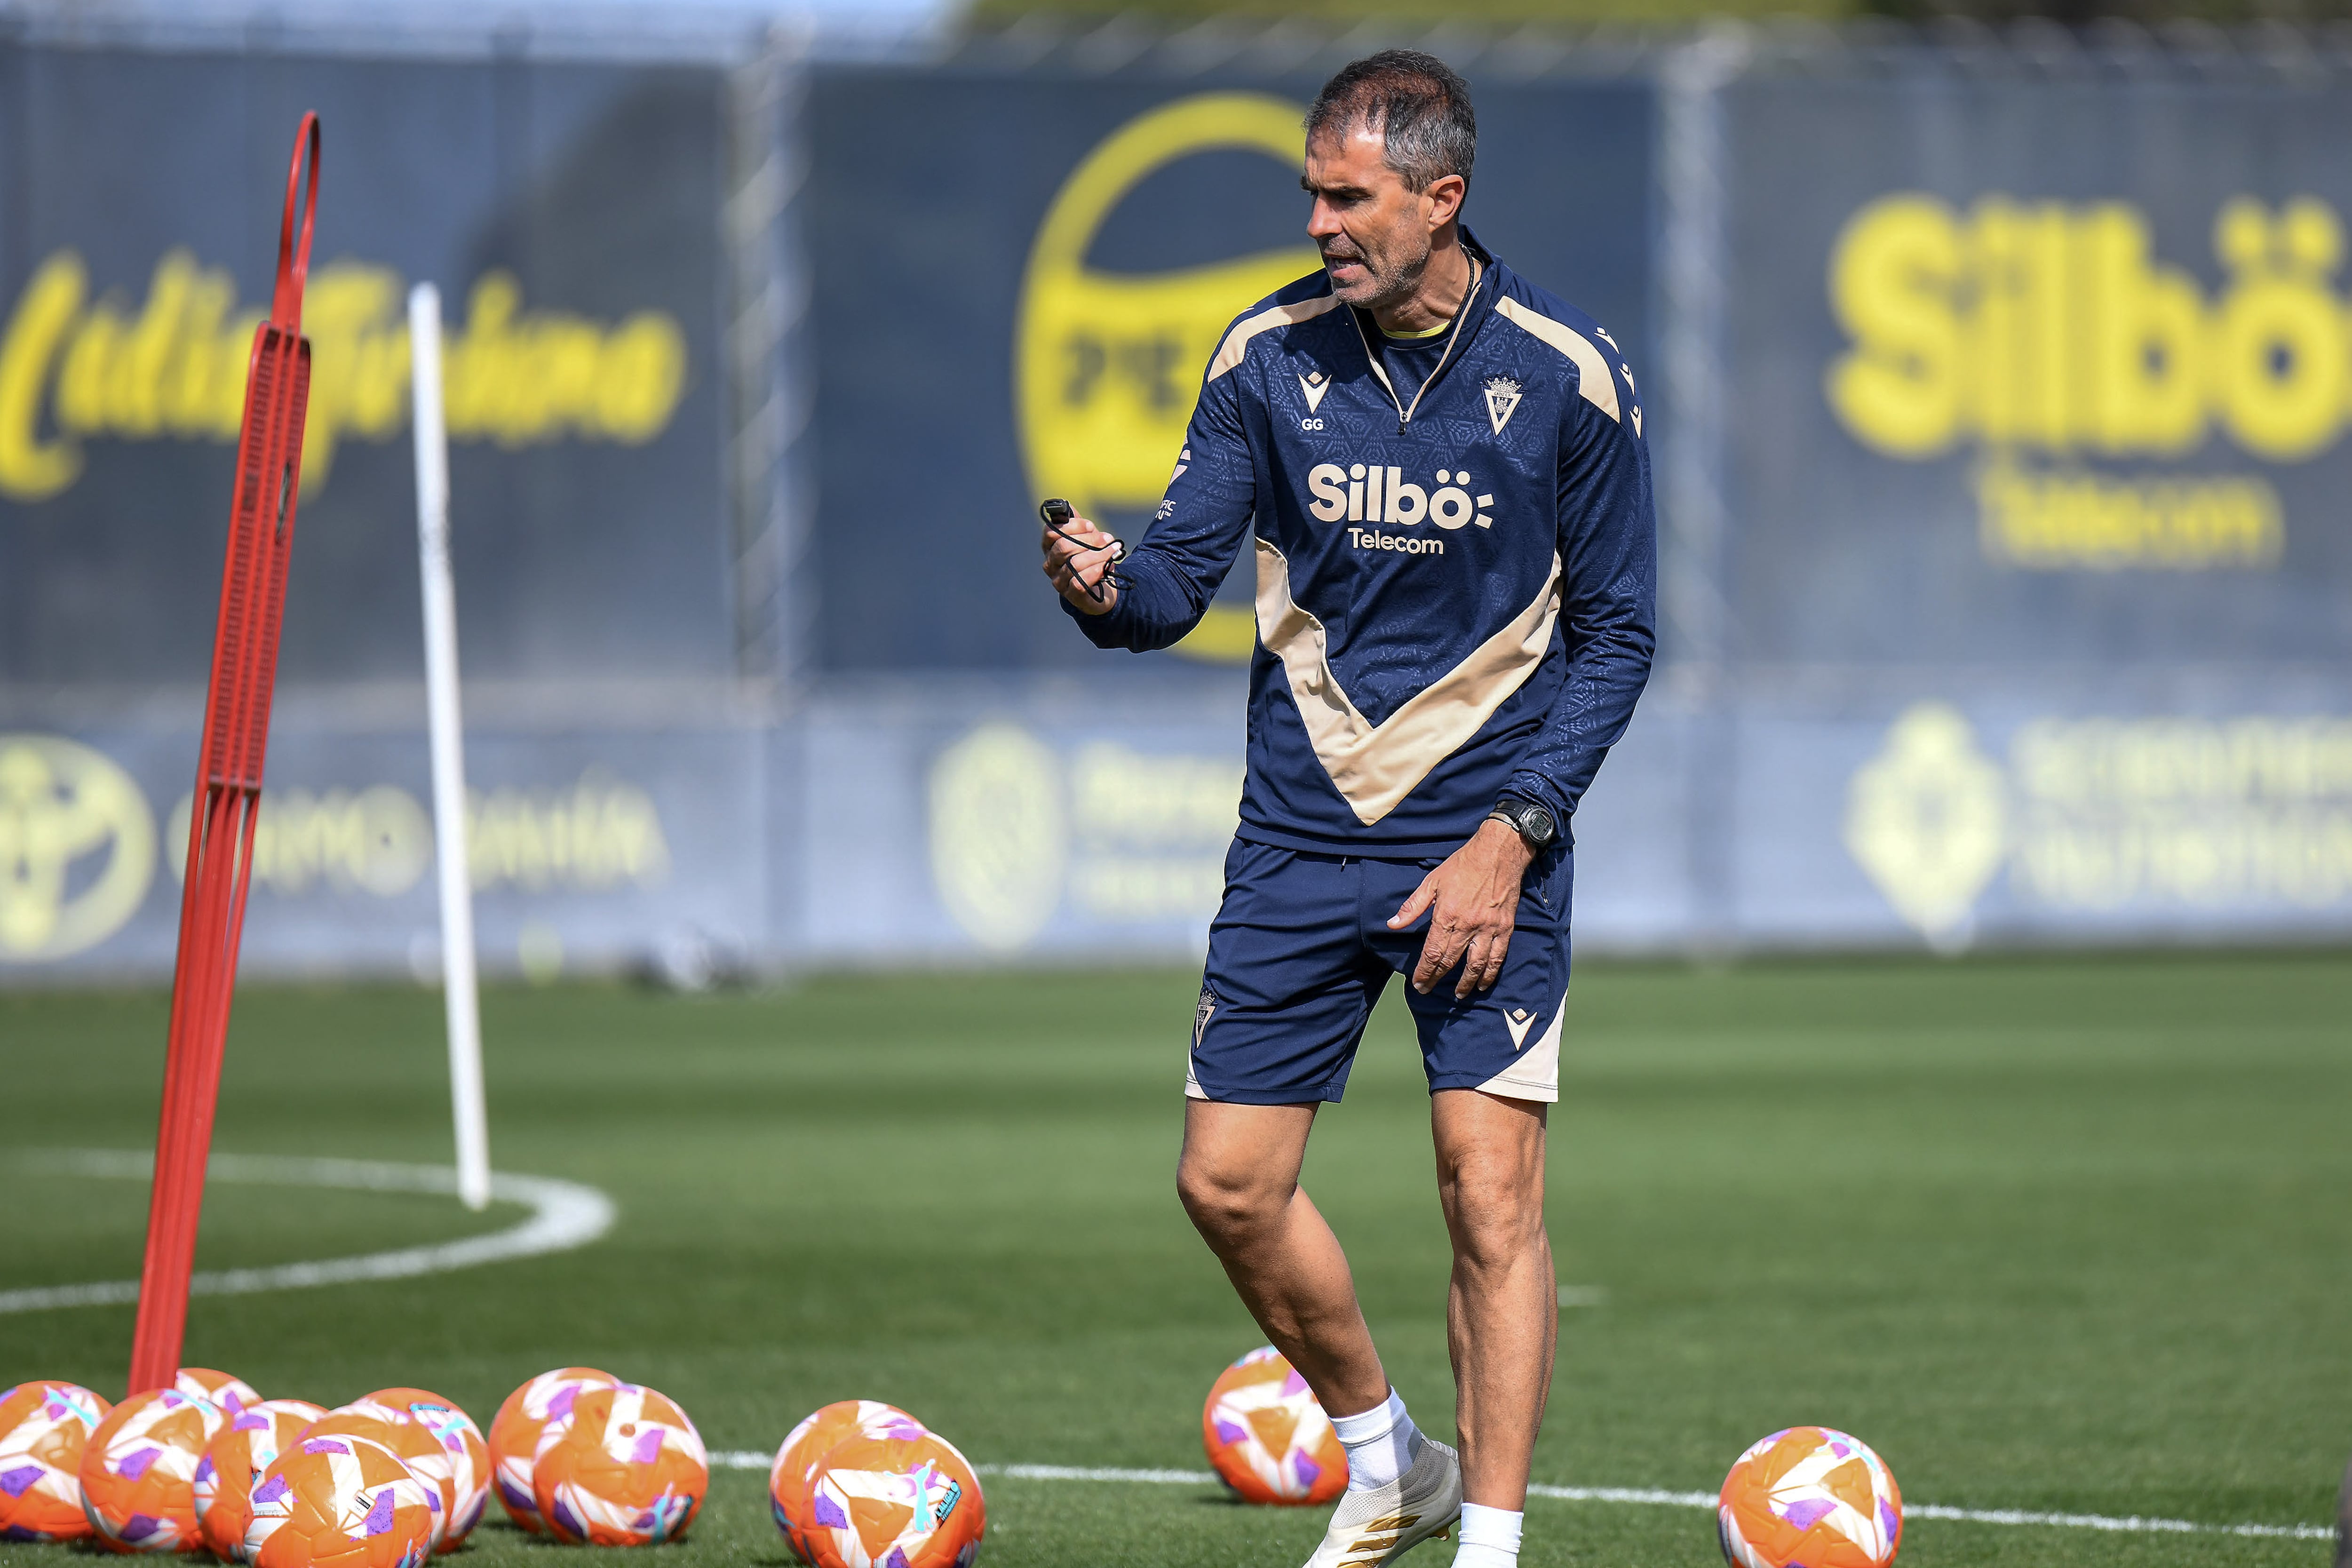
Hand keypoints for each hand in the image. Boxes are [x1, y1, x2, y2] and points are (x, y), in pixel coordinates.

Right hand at [1042, 511, 1120, 614]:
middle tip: (1107, 538)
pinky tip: (1106, 566)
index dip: (1072, 526)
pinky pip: (1079, 582)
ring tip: (1113, 551)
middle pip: (1064, 547)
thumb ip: (1077, 524)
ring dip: (1098, 555)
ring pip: (1074, 564)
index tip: (1090, 525)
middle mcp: (1050, 564)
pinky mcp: (1071, 595)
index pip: (1051, 532)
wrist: (1102, 588)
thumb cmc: (1091, 559)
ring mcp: (1059, 581)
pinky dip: (1095, 571)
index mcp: (1050, 547)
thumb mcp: (1086, 538)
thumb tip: (1067, 506)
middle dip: (1089, 540)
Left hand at [1387, 818, 1535, 998]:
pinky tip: (1484, 982)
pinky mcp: (1504, 927)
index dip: (1425, 972)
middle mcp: (1467, 926)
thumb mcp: (1431, 882)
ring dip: (1466, 983)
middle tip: (1429, 991)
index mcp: (1447, 915)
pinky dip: (1490, 973)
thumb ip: (1412, 907)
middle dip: (1437, 979)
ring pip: (1476, 964)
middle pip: (1450, 961)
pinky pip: (1497, 956)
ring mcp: (1488, 928)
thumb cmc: (1462, 865)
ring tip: (1459, 994)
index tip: (1419, 983)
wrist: (1497, 853)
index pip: (1433, 953)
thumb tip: (1393, 924)